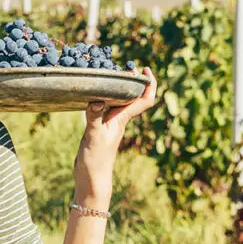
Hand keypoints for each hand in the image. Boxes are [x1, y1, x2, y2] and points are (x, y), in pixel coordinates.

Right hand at [75, 67, 158, 201]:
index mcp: (123, 119)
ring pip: (121, 100)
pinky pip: (107, 107)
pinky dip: (105, 96)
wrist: (92, 178)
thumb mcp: (94, 137)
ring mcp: (111, 123)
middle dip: (134, 79)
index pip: (144, 100)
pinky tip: (94, 93)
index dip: (149, 84)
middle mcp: (120, 119)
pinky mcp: (101, 127)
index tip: (144, 70)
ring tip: (111, 73)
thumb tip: (97, 100)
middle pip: (134, 96)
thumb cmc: (95, 160)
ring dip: (120, 86)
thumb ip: (95, 118)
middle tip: (126, 65)